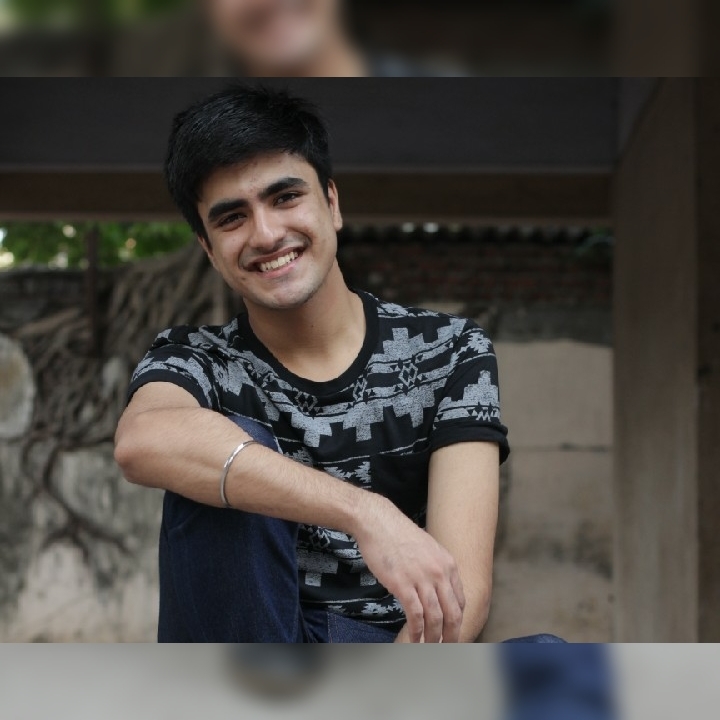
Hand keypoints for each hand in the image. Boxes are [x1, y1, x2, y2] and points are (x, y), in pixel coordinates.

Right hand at [352, 494, 464, 642]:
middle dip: (452, 634)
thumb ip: (435, 567)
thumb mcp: (427, 547)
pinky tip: (414, 639)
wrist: (377, 521)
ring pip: (436, 617)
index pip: (460, 599)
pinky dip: (417, 631)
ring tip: (430, 648)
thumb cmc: (397, 534)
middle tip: (447, 647)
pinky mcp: (403, 585)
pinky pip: (416, 615)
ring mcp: (422, 578)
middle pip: (453, 612)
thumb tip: (436, 587)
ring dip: (434, 637)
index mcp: (447, 563)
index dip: (458, 619)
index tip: (453, 630)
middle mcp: (439, 572)